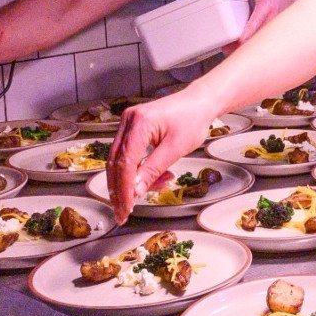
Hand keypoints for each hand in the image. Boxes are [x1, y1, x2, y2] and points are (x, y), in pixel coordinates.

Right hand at [107, 89, 219, 223]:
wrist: (199, 102)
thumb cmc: (192, 121)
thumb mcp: (175, 149)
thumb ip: (153, 170)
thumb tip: (135, 191)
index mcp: (139, 123)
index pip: (124, 163)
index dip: (124, 189)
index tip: (125, 209)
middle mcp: (128, 121)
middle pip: (115, 162)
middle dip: (120, 190)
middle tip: (124, 213)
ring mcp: (128, 124)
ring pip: (120, 161)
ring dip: (132, 181)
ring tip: (155, 188)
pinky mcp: (132, 128)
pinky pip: (128, 154)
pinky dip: (138, 170)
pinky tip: (156, 178)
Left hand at [223, 0, 302, 52]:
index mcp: (265, 10)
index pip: (254, 26)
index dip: (245, 36)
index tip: (237, 41)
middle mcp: (270, 21)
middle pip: (255, 39)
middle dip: (241, 47)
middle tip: (227, 49)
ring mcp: (274, 29)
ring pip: (259, 44)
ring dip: (247, 49)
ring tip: (232, 52)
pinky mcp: (275, 34)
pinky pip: (263, 44)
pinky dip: (254, 48)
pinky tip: (245, 51)